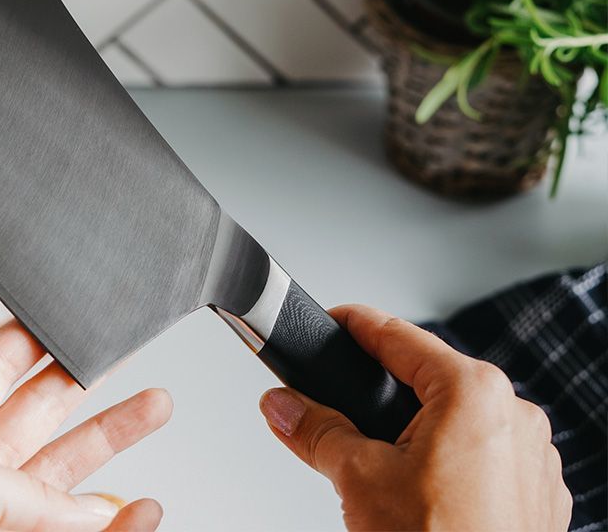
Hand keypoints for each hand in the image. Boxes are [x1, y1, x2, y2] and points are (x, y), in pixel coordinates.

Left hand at [0, 321, 171, 530]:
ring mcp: (3, 523)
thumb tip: (84, 511)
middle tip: (120, 349)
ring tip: (156, 404)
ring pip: (72, 471)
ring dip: (116, 436)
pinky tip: (142, 509)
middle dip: (85, 377)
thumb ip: (20, 480)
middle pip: (41, 409)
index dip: (27, 337)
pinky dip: (123, 524)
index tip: (64, 311)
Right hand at [259, 304, 570, 530]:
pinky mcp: (534, 496)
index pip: (398, 336)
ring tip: (377, 464)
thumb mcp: (358, 477)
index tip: (331, 321)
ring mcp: (531, 459)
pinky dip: (447, 464)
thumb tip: (282, 405)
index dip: (354, 325)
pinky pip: (483, 458)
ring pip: (456, 422)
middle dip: (379, 394)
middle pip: (427, 381)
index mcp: (475, 393)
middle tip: (337, 406)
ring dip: (414, 433)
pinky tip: (418, 493)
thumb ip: (315, 429)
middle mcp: (515, 416)